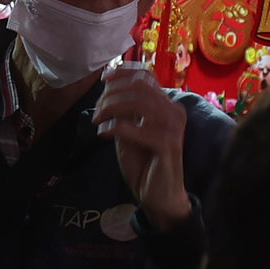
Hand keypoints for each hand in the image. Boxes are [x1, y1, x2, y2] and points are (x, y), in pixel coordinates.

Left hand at [95, 59, 191, 230]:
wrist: (159, 196)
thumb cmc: (143, 164)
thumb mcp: (128, 132)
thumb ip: (122, 112)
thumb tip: (106, 90)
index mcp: (166, 105)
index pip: (147, 77)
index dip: (124, 72)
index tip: (103, 78)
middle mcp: (174, 111)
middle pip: (139, 86)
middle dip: (111, 94)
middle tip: (96, 111)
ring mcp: (173, 127)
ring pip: (139, 102)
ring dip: (111, 108)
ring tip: (98, 121)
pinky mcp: (168, 144)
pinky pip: (137, 128)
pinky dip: (115, 127)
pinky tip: (102, 134)